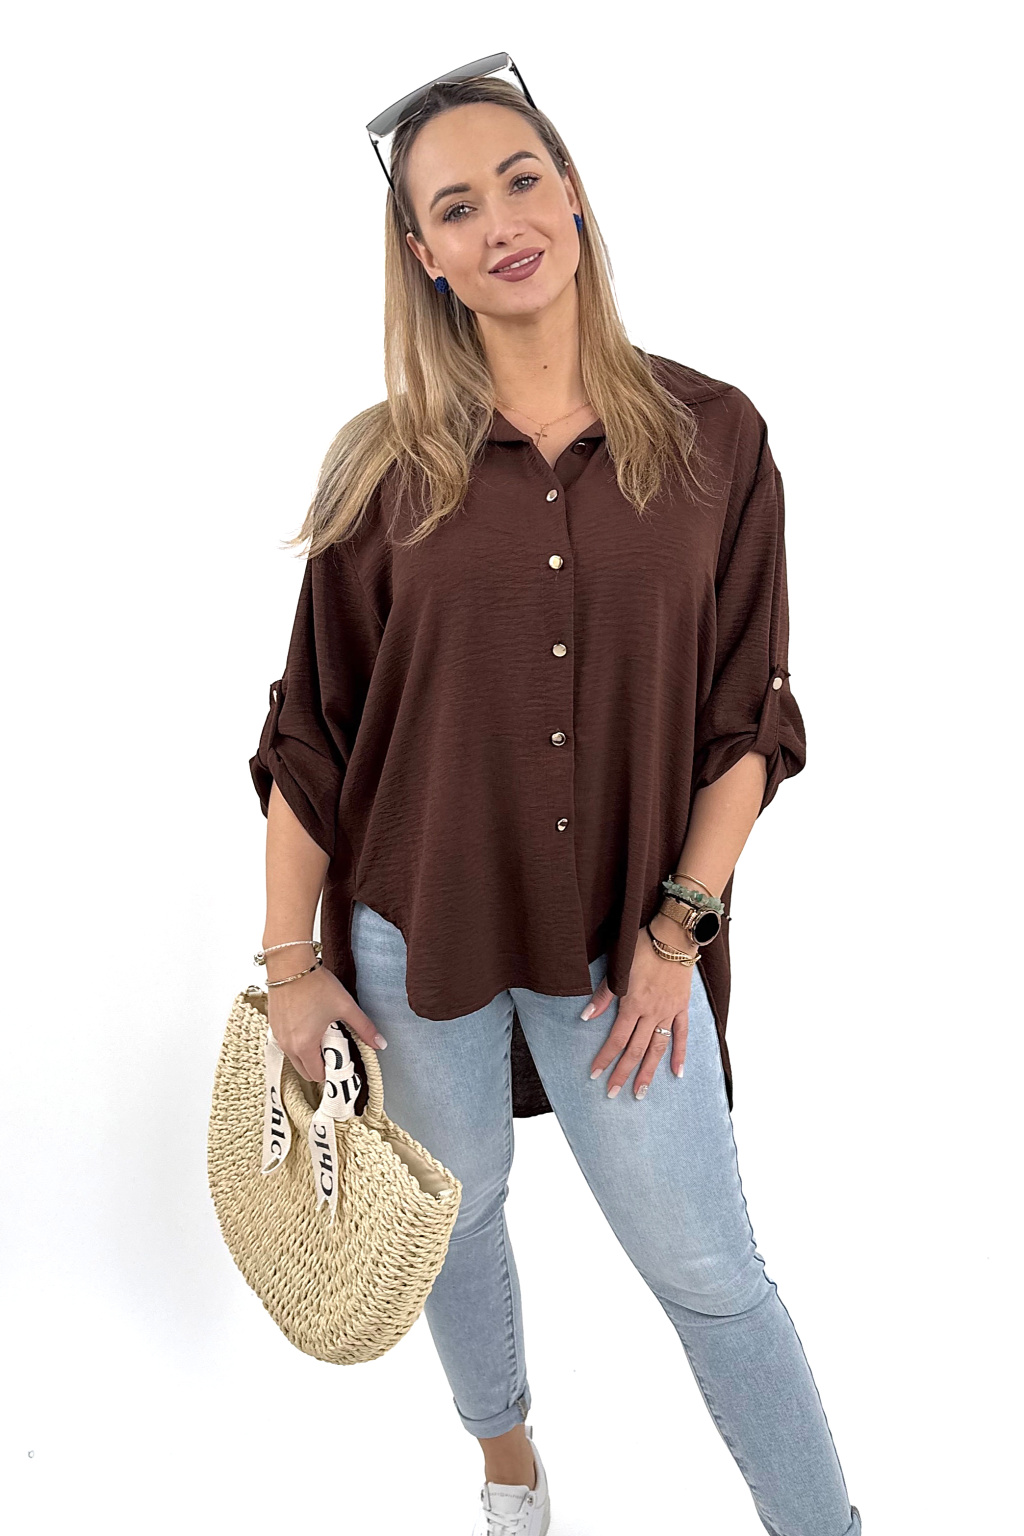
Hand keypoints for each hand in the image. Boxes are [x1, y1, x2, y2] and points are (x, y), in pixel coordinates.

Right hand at [267, 964, 387, 1082]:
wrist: (290, 964)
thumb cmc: (315, 984)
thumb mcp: (345, 1006)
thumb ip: (364, 1027)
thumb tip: (380, 1043)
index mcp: (305, 1046)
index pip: (317, 1075)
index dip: (332, 1071)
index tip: (341, 1060)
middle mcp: (288, 1045)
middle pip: (304, 1071)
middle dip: (319, 1066)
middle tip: (334, 1050)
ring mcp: (278, 1035)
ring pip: (294, 1057)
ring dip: (308, 1054)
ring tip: (323, 1034)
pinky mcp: (273, 1024)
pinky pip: (286, 1043)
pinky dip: (297, 1042)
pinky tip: (309, 1024)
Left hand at [584, 920, 696, 1097]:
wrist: (674, 935)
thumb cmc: (643, 946)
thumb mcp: (618, 967)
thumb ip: (604, 994)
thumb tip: (586, 1017)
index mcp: (633, 1003)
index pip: (616, 1038)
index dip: (605, 1057)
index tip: (595, 1074)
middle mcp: (651, 1013)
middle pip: (635, 1050)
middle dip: (623, 1073)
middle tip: (613, 1094)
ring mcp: (669, 1012)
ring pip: (658, 1048)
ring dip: (648, 1072)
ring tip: (641, 1092)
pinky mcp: (682, 1008)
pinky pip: (682, 1035)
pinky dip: (680, 1054)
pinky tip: (677, 1073)